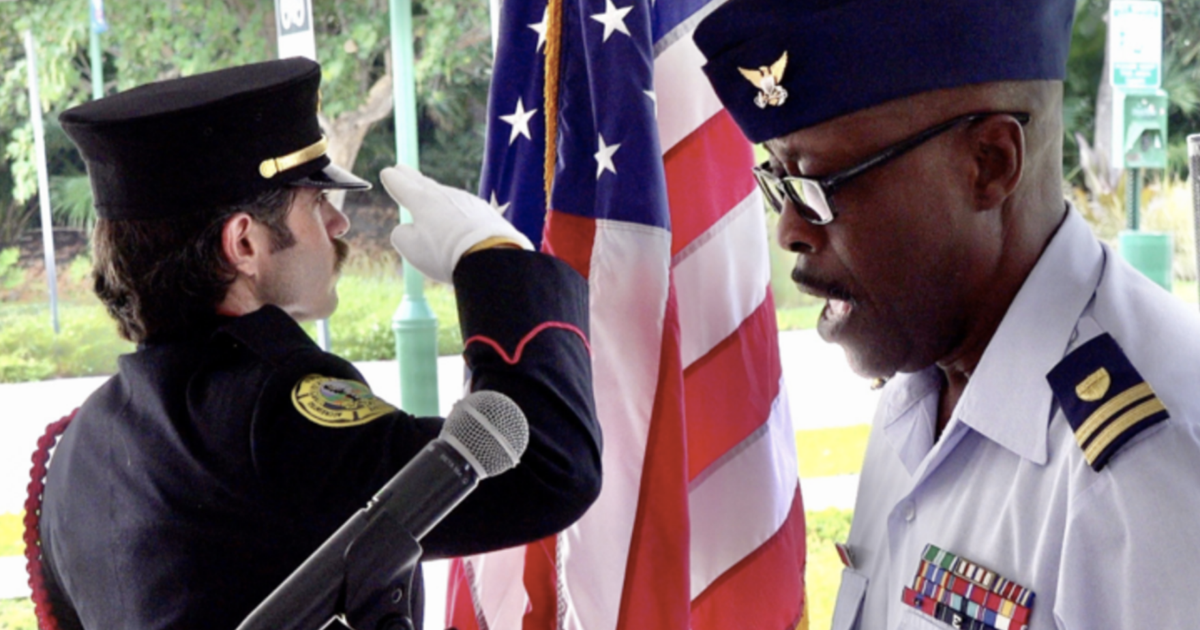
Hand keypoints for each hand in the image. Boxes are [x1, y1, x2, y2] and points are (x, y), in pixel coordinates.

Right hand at [381, 164, 532, 282]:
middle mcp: (443, 195)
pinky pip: (463, 208)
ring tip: (429, 198)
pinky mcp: (483, 210)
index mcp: (420, 201)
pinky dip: (456, 212)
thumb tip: (408, 228)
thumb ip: (402, 235)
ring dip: (435, 196)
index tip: (387, 172)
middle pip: (423, 182)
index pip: (401, 185)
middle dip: (410, 176)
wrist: (489, 255)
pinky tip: (458, 222)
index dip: (393, 179)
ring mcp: (465, 200)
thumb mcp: (411, 249)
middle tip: (401, 168)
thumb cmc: (445, 254)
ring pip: (445, 195)